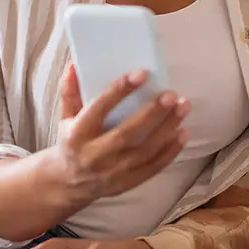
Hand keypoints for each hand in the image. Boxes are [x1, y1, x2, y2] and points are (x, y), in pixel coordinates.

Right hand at [44, 64, 188, 212]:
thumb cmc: (71, 142)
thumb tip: (74, 65)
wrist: (70, 183)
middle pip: (128, 133)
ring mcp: (113, 172)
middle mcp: (95, 155)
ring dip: (167, 128)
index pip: (100, 109)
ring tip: (183, 107)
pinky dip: (170, 151)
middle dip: (153, 113)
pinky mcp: (127, 183)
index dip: (120, 91)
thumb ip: (71, 91)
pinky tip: (183, 132)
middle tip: (171, 94)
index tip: (141, 74)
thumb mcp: (65, 117)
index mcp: (78, 134)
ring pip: (145, 150)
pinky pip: (153, 167)